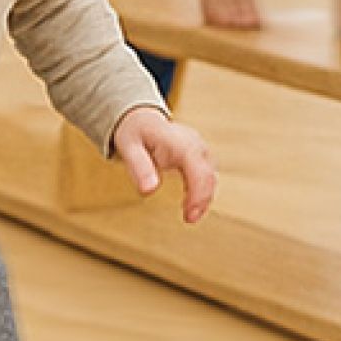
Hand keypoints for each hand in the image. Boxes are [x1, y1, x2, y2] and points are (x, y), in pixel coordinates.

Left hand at [113, 106, 217, 222]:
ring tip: (190, 216)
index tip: (190, 214)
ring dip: (204, 198)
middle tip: (189, 219)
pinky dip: (203, 193)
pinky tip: (191, 206)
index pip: (198, 169)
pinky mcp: (200, 158)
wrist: (143, 121)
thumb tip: (150, 191)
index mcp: (180, 142)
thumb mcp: (129, 148)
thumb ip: (139, 167)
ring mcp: (200, 150)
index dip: (198, 193)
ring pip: (211, 177)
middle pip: (209, 175)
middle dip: (203, 200)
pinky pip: (208, 176)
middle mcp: (196, 145)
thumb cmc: (136, 134)